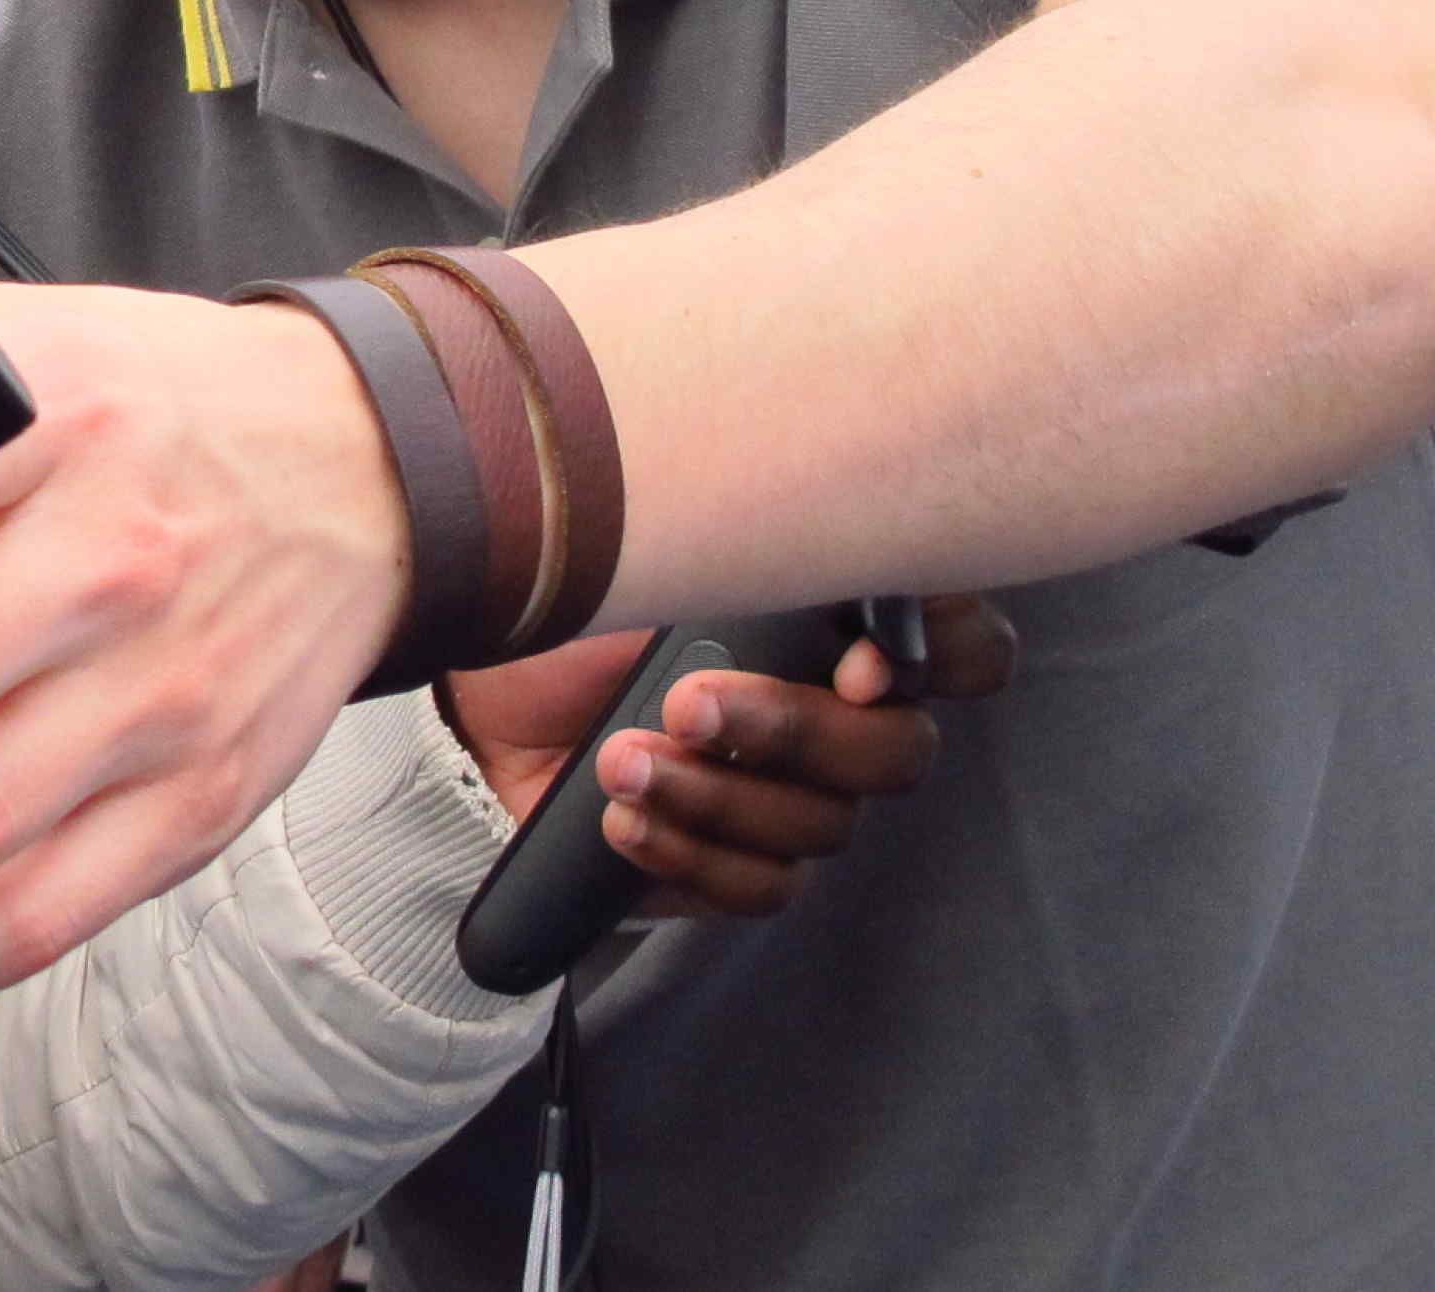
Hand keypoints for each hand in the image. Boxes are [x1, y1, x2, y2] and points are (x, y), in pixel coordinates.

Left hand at [441, 595, 1017, 917]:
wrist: (469, 708)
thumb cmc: (566, 604)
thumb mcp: (655, 547)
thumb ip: (753, 544)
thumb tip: (818, 547)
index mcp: (836, 623)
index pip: (965, 649)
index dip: (943, 661)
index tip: (858, 666)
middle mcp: (835, 713)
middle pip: (899, 756)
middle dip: (790, 733)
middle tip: (684, 702)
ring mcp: (791, 796)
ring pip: (823, 827)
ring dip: (715, 797)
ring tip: (617, 760)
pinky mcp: (738, 863)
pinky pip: (765, 889)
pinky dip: (690, 857)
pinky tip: (623, 823)